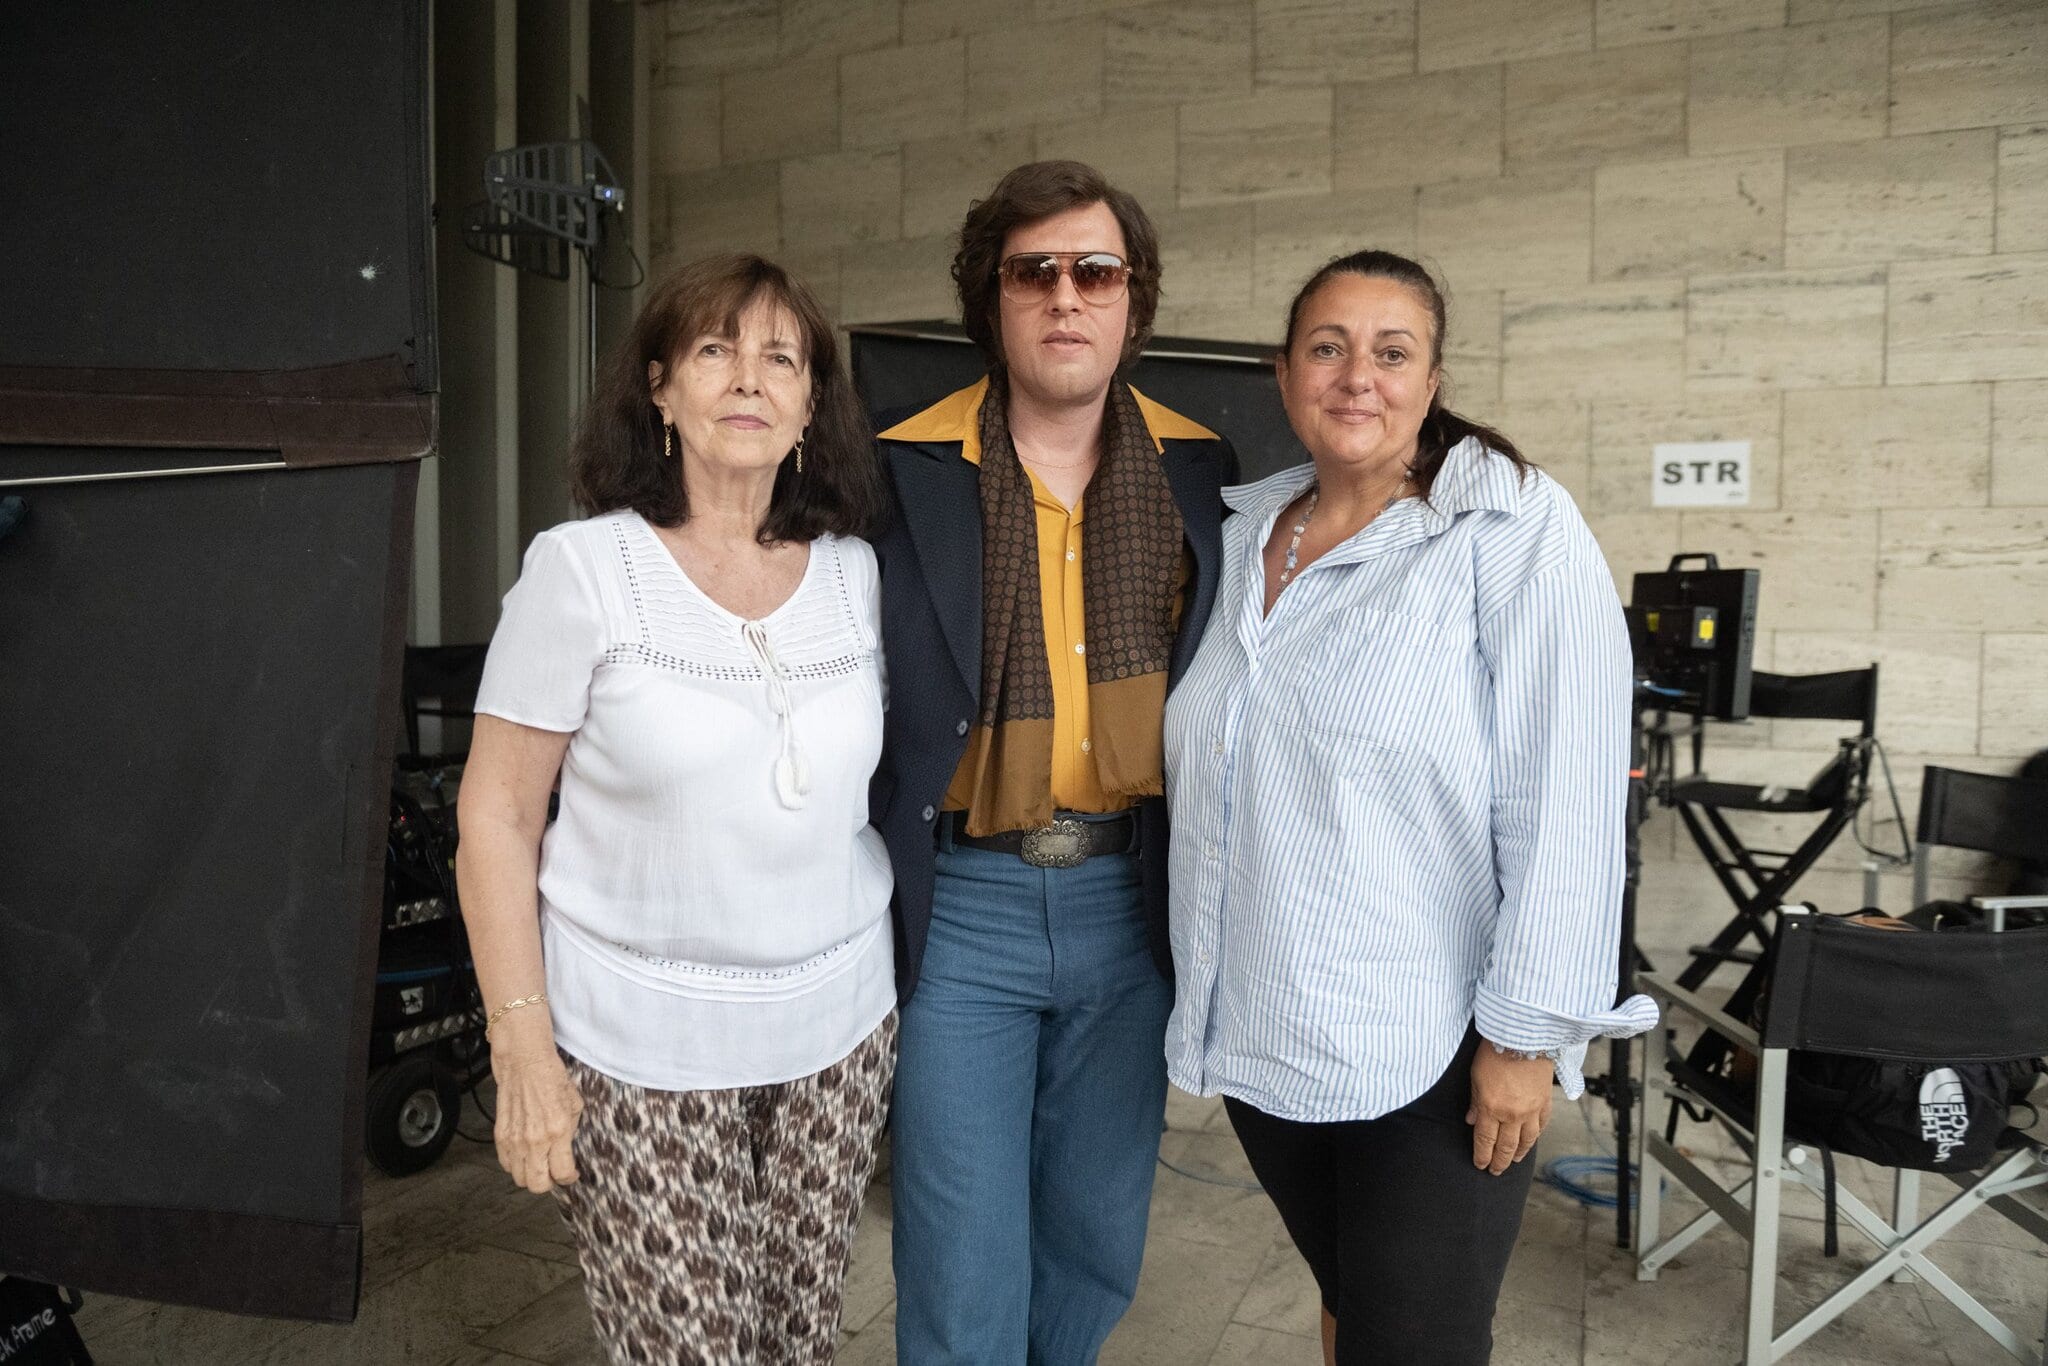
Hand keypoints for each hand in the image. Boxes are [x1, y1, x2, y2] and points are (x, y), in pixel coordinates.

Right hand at [490, 1017, 582, 1193]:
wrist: (524, 1062)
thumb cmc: (552, 1077)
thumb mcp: (574, 1104)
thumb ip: (572, 1130)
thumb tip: (568, 1150)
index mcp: (558, 1131)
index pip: (562, 1173)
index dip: (569, 1178)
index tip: (571, 1173)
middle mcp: (535, 1140)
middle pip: (538, 1185)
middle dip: (549, 1184)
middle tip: (554, 1173)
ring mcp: (515, 1139)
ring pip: (519, 1178)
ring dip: (530, 1175)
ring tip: (539, 1164)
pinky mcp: (500, 1135)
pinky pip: (505, 1163)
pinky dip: (515, 1165)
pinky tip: (525, 1155)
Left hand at [1466, 1043, 1553, 1175]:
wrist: (1524, 1037)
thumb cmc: (1494, 1052)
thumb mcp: (1475, 1076)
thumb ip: (1475, 1102)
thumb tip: (1472, 1121)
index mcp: (1491, 1108)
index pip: (1485, 1141)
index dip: (1482, 1156)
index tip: (1480, 1165)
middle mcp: (1512, 1114)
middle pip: (1506, 1147)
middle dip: (1499, 1162)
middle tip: (1495, 1171)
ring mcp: (1531, 1110)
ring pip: (1526, 1141)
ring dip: (1518, 1154)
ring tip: (1512, 1161)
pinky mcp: (1545, 1103)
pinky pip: (1541, 1126)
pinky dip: (1535, 1137)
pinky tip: (1531, 1141)